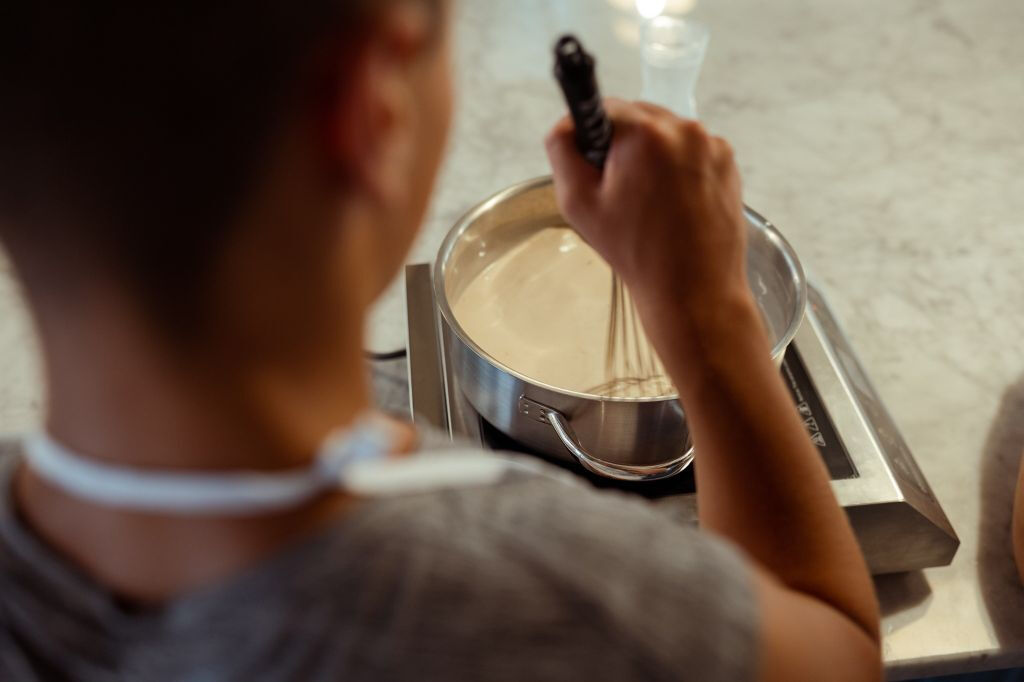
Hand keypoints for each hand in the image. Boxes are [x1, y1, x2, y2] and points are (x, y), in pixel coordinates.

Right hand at [545, 99, 753, 350]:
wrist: (694, 289)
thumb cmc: (637, 252)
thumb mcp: (579, 203)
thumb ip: (562, 150)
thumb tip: (565, 123)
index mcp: (645, 134)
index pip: (605, 108)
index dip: (593, 138)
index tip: (596, 167)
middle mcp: (685, 130)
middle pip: (638, 117)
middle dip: (624, 147)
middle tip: (622, 193)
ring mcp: (712, 145)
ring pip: (666, 134)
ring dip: (653, 157)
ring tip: (651, 204)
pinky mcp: (728, 162)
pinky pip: (692, 151)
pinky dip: (679, 169)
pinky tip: (673, 205)